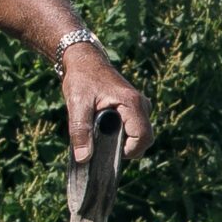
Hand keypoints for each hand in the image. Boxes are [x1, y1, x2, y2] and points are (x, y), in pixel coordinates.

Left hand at [63, 43, 151, 162]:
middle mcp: (142, 105)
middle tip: (102, 143)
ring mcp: (141, 107)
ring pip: (140, 135)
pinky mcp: (136, 109)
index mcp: (132, 103)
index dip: (128, 151)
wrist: (85, 62)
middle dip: (125, 148)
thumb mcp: (77, 105)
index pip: (143, 138)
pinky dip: (123, 135)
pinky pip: (135, 129)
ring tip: (101, 132)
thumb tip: (84, 158)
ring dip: (123, 141)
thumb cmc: (82, 80)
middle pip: (144, 139)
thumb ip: (80, 131)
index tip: (108, 150)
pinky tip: (105, 128)